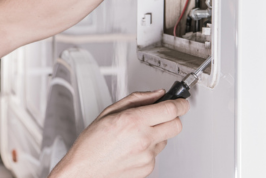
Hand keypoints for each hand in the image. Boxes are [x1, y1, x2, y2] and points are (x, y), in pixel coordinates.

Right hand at [49, 90, 189, 177]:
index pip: (171, 109)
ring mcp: (147, 156)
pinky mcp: (148, 168)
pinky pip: (156, 153)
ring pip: (166, 139)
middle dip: (173, 117)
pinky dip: (149, 148)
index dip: (180, 103)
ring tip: (137, 134)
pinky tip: (133, 147)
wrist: (84, 171)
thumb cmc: (91, 144)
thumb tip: (157, 94)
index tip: (181, 101)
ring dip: (158, 133)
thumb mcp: (109, 112)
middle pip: (176, 125)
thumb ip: (137, 99)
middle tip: (164, 114)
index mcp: (133, 121)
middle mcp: (143, 139)